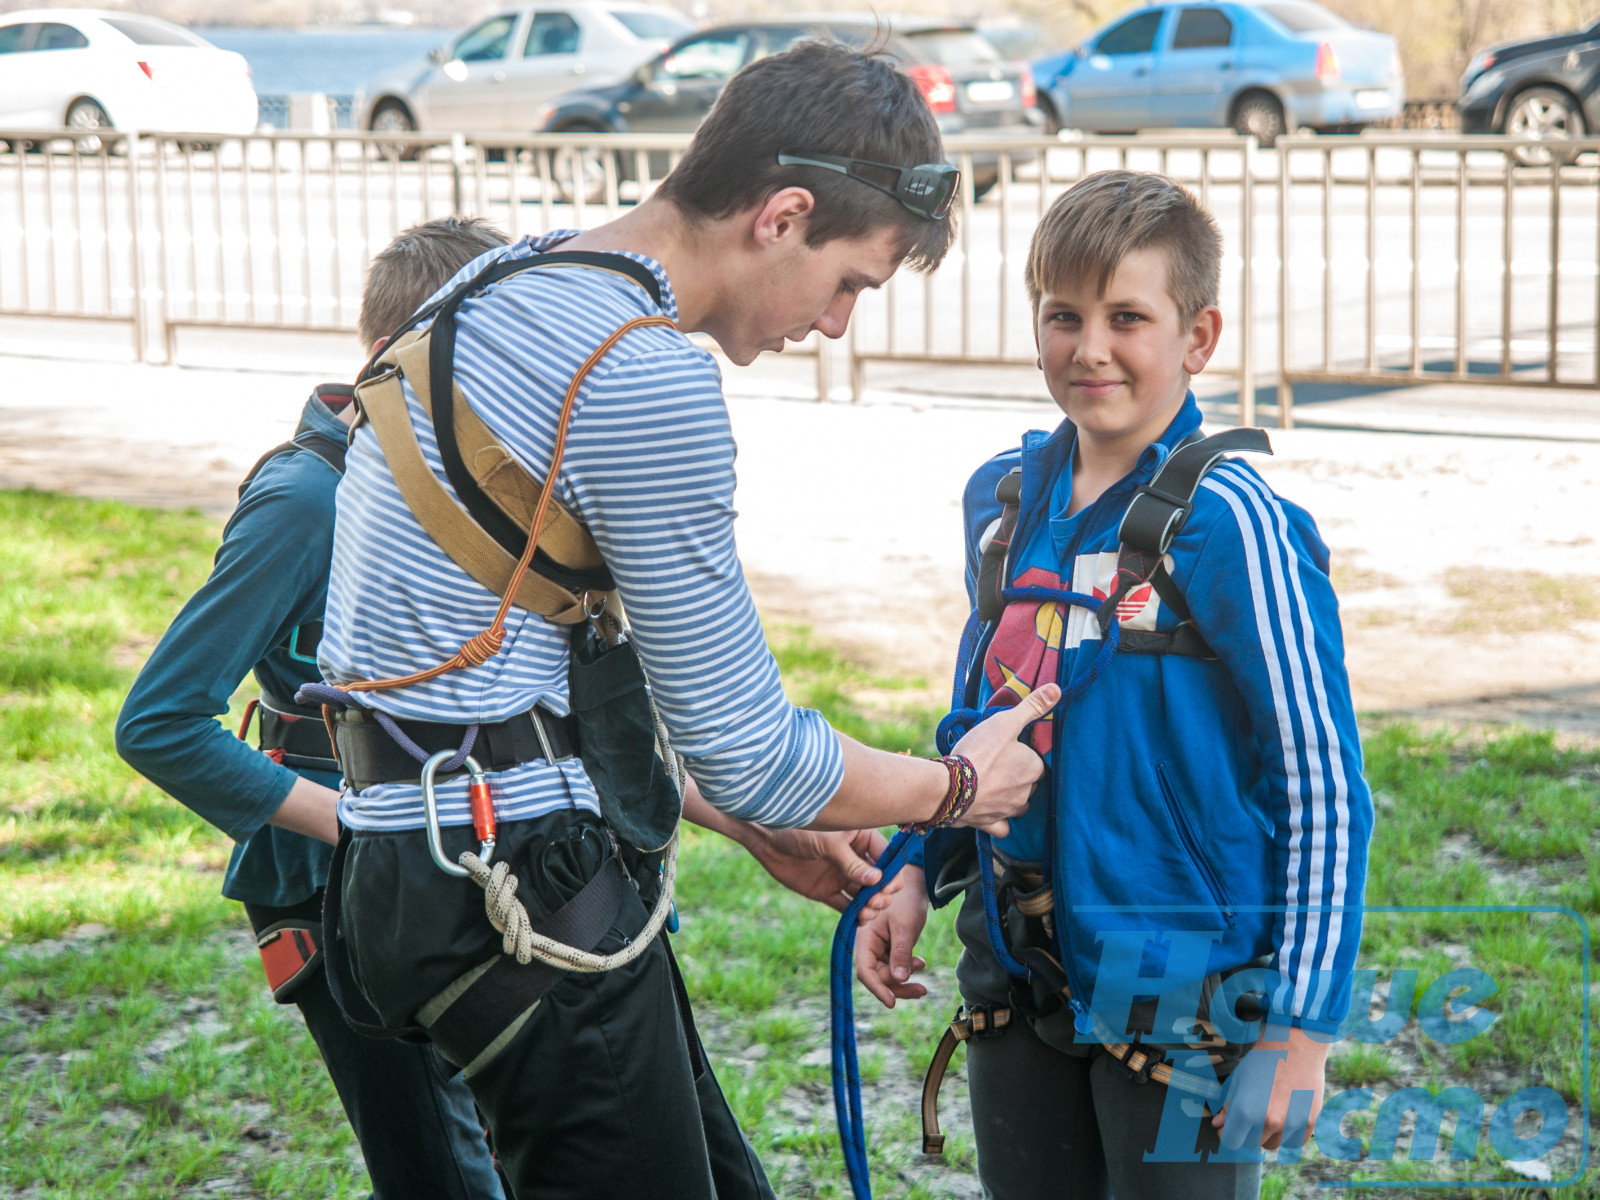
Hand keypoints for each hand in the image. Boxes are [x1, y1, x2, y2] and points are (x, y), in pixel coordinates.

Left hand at [747, 827, 901, 920]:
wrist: (766, 839)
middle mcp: (855, 858)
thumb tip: (878, 880)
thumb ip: (852, 863)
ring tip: (867, 912)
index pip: (886, 856)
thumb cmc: (799, 830)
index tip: (890, 886)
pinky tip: (858, 919)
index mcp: (860, 838)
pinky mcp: (826, 891)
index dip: (892, 872)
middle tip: (877, 900)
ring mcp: (841, 875)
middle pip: (879, 879)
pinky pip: (845, 906)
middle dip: (882, 892)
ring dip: (871, 905)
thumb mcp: (828, 843)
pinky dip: (854, 914)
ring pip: (864, 895)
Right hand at [855, 866, 929, 1007]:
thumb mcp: (905, 927)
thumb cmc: (906, 899)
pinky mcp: (889, 945)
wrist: (915, 881)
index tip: (892, 1003)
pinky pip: (894, 964)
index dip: (877, 988)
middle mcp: (868, 943)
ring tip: (923, 978)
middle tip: (921, 990)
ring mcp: (878, 945)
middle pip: (877, 975)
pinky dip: (906, 968)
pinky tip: (920, 963)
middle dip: (897, 985)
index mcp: (864, 937)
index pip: (865, 970)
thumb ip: (901, 953)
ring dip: (904, 979)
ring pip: (887, 972)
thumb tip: (899, 980)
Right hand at [948, 682, 1059, 837]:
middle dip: (1016, 775)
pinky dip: (999, 821)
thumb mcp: (1005, 722)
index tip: (1006, 748)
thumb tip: (1057, 689)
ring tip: (991, 783)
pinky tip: (990, 811)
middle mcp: (1026, 793)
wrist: (950, 787)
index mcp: (1033, 769)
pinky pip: (1002, 827)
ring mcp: (1009, 810)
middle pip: (1028, 782)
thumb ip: (1031, 707)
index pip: (1036, 760)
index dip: (1022, 754)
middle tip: (996, 762)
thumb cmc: (979, 752)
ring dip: (1010, 796)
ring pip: (1017, 804)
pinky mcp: (991, 824)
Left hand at [1211, 1023, 1328, 1151]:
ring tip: (1270, 1113)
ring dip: (1268, 1135)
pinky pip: (1294, 1142)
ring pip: (1273, 1145)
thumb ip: (1228, 1107)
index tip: (1229, 1128)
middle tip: (1251, 1115)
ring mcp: (1290, 1123)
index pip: (1230, 1142)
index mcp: (1245, 1111)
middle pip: (1251, 1145)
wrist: (1296, 1045)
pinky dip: (1288, 1134)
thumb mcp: (1238, 1080)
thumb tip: (1218, 1125)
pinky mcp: (1309, 1123)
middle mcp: (1267, 1121)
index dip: (1227, 1134)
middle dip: (1247, 1133)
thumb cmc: (1262, 1060)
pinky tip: (1286, 1116)